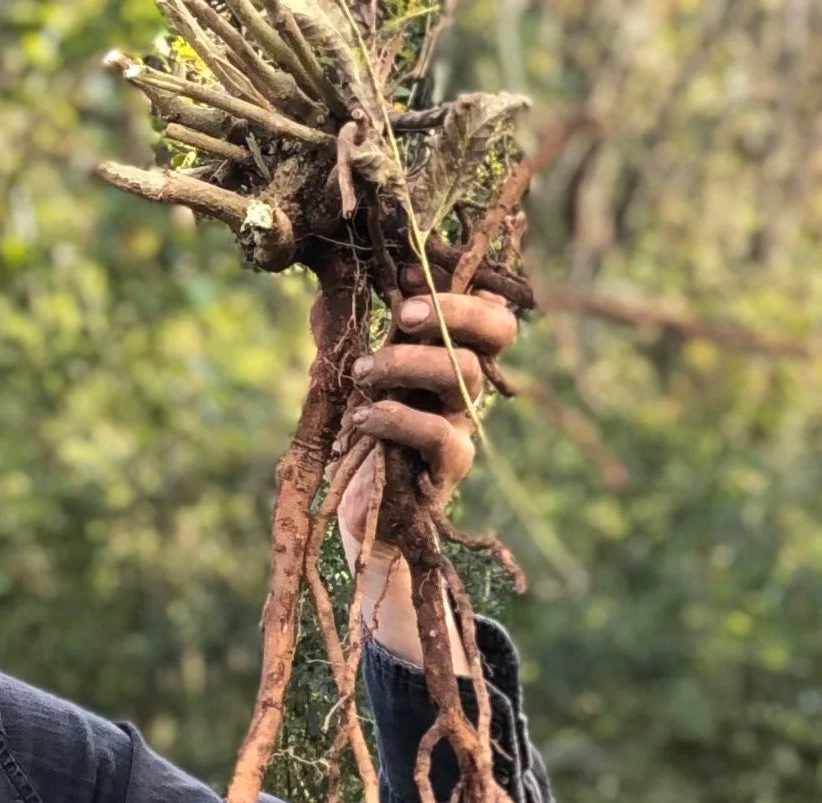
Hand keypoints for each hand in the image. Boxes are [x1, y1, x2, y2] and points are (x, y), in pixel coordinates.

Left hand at [326, 263, 519, 660]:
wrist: (357, 509)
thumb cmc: (359, 433)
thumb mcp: (349, 374)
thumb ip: (343, 334)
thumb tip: (325, 293)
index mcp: (454, 352)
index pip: (491, 306)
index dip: (459, 284)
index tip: (404, 274)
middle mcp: (468, 384)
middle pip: (496, 331)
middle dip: (448, 311)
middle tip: (400, 316)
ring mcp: (464, 425)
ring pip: (463, 375)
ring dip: (407, 364)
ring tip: (362, 375)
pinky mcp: (450, 469)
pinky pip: (439, 436)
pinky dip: (398, 419)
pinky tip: (363, 418)